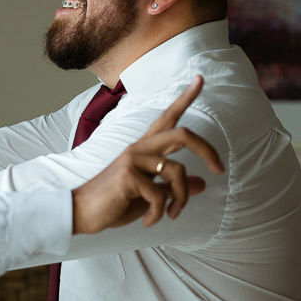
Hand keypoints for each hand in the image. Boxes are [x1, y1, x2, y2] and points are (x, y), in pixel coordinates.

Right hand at [70, 77, 223, 234]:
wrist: (80, 213)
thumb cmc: (113, 203)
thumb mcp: (149, 196)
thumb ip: (173, 188)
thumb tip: (202, 184)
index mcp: (144, 149)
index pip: (167, 117)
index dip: (185, 97)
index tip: (200, 78)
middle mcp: (140, 148)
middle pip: (183, 134)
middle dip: (207, 150)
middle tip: (220, 169)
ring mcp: (133, 159)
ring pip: (177, 171)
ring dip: (182, 198)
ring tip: (173, 214)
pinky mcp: (128, 174)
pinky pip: (160, 195)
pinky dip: (160, 213)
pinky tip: (150, 221)